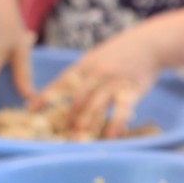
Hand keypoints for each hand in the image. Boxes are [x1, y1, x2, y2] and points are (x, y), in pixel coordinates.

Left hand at [30, 28, 158, 137]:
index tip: (31, 109)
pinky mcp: (132, 90)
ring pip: (96, 106)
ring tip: (78, 138)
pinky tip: (110, 137)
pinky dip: (115, 124)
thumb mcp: (99, 55)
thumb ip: (84, 71)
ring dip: (86, 123)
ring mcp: (114, 82)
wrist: (152, 43)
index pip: (62, 82)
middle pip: (77, 98)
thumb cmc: (124, 51)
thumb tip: (67, 88)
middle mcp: (98, 73)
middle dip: (68, 117)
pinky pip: (121, 110)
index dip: (46, 96)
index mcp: (87, 64)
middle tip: (61, 132)